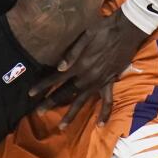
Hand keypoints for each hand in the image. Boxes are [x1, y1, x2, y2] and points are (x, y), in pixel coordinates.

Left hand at [28, 9, 148, 128]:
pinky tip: (101, 125)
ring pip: (82, 102)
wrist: (126, 31)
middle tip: (38, 112)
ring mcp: (99, 82)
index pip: (55, 78)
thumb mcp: (85, 36)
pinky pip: (108, 102)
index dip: (42, 86)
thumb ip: (72, 53)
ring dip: (71, 115)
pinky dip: (104, 114)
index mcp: (78, 66)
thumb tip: (59, 68)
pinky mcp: (110, 83)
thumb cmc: (103, 29)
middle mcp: (87, 77)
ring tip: (61, 127)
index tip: (30, 93)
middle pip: (65, 93)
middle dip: (50, 103)